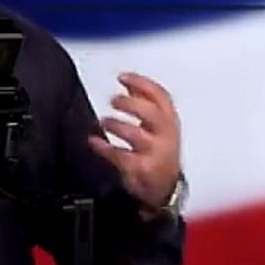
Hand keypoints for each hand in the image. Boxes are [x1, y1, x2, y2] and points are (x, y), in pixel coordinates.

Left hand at [87, 72, 181, 215]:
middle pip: (151, 113)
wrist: (165, 188)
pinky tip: (94, 142)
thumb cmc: (160, 153)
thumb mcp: (159, 127)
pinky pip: (120, 156)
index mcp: (170, 121)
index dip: (142, 83)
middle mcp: (166, 135)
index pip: (161, 96)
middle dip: (130, 104)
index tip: (123, 77)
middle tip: (114, 100)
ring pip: (136, 135)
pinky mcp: (142, 169)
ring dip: (116, 125)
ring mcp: (155, 153)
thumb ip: (145, 104)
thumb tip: (128, 85)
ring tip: (103, 121)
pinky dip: (104, 147)